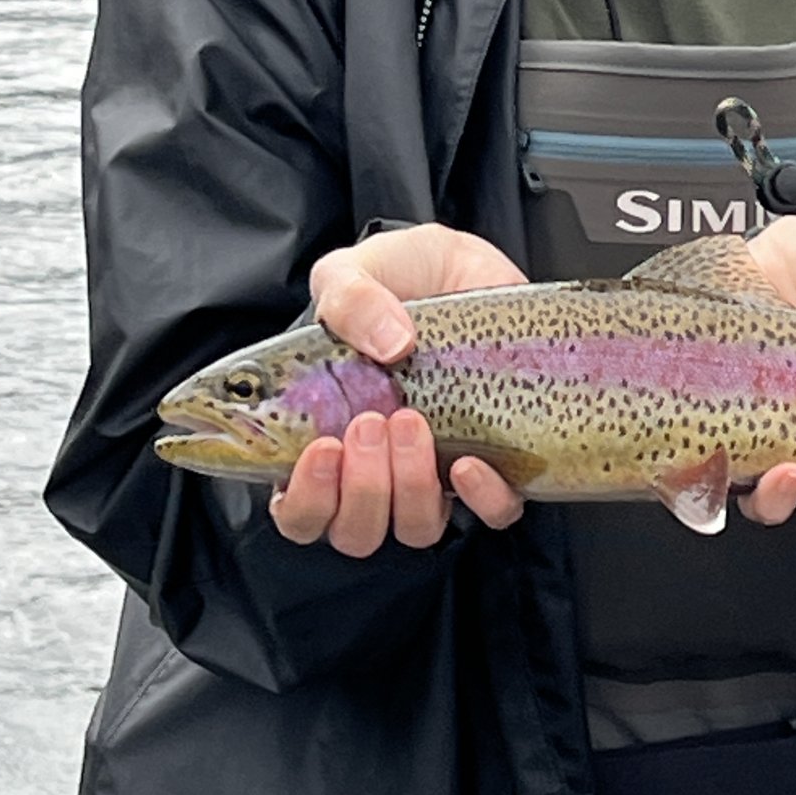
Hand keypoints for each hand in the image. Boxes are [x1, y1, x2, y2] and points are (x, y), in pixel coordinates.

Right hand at [270, 224, 528, 555]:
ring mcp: (435, 465)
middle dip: (362, 489)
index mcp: (327, 433)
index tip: (323, 449)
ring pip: (416, 528)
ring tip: (413, 423)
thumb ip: (348, 298)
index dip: (306, 499)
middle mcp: (378, 464)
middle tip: (371, 423)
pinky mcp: (494, 458)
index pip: (301, 511)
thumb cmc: (400, 275)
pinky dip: (482, 499)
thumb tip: (390, 344)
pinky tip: (470, 462)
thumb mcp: (356, 269)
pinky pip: (493, 512)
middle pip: (356, 530)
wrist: (468, 264)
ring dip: (411, 490)